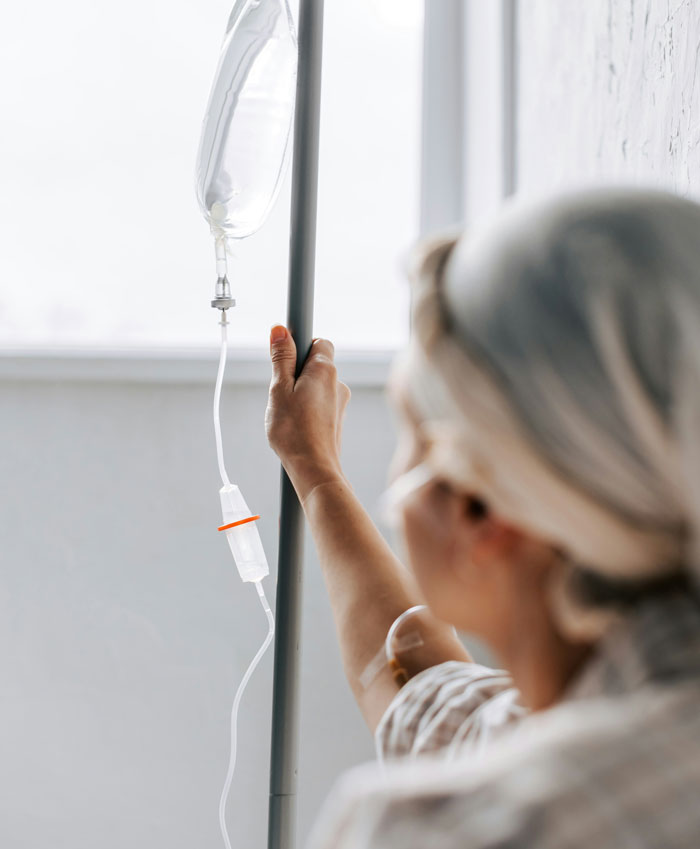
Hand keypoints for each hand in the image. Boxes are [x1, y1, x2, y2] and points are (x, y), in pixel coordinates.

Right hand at [265, 325, 350, 500]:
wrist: (314, 469)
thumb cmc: (294, 431)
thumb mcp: (279, 389)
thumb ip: (281, 358)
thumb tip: (280, 329)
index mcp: (325, 370)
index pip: (318, 341)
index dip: (299, 345)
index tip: (283, 358)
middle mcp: (337, 383)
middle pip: (316, 365)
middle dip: (296, 372)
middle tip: (280, 392)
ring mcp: (340, 403)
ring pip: (316, 387)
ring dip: (300, 393)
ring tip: (287, 414)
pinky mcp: (336, 420)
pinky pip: (319, 405)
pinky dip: (307, 409)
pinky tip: (296, 426)